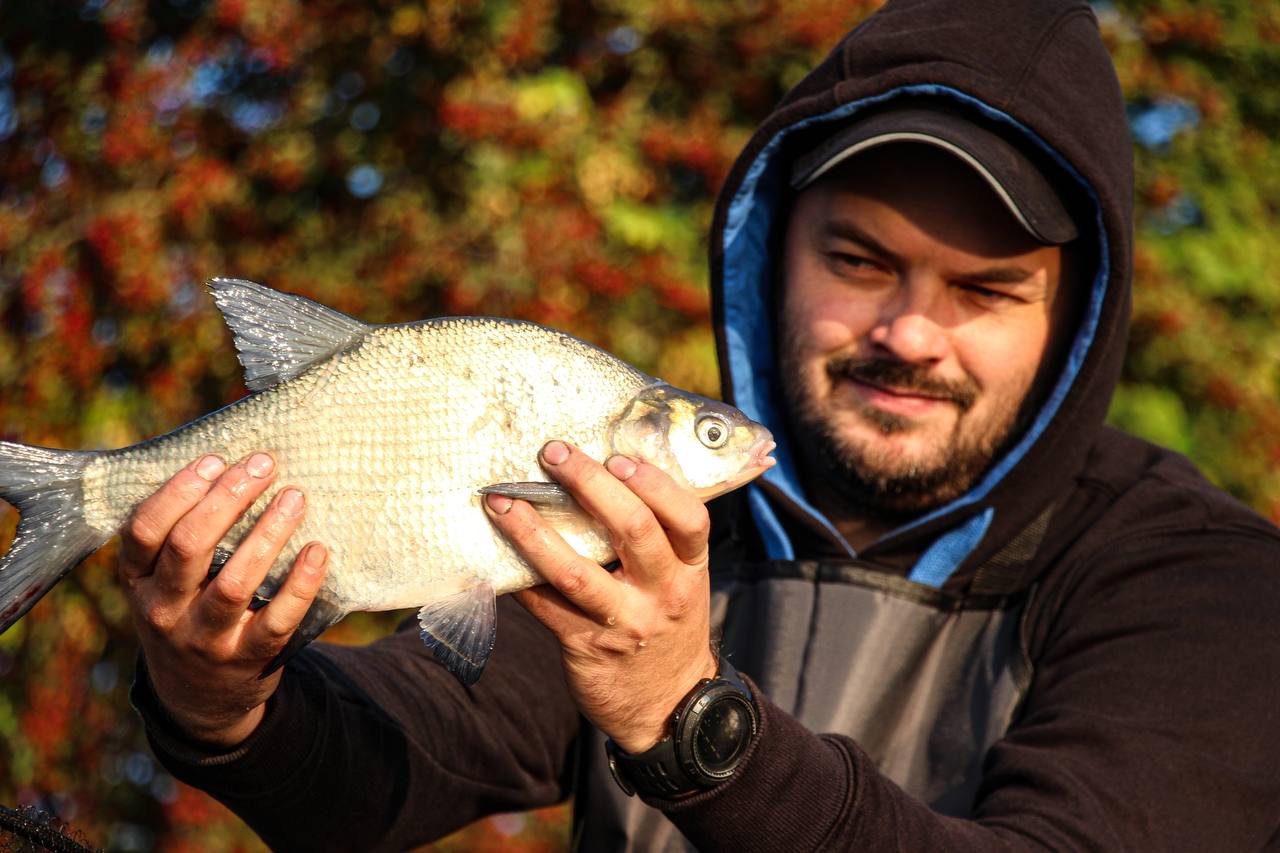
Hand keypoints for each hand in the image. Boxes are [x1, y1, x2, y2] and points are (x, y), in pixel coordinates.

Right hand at [118, 452, 327, 747]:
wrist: (199, 697)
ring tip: (294, 498)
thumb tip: (231, 466)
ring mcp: (206, 638)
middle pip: (190, 547)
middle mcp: (165, 611)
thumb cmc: (187, 611)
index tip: (216, 459)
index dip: (178, 491)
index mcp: (139, 581)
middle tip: (264, 465)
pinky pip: (278, 620)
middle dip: (227, 499)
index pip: (144, 531)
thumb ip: (180, 534)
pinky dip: (301, 584)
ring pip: (235, 583)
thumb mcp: (164, 581)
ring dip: (268, 535)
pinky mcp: (247, 659)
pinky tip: (318, 551)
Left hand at [487, 440, 717, 753]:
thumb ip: (658, 540)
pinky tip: (495, 553)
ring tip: (503, 502)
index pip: (689, 517)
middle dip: (590, 484)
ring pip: (575, 571)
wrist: (670, 707)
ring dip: (534, 532)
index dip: (656, 484)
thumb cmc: (668, 626)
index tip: (619, 459)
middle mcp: (662, 593)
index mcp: (691, 569)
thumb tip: (603, 476)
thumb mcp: (681, 582)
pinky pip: (545, 606)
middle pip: (633, 529)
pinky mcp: (586, 647)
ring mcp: (624, 622)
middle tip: (554, 454)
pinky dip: (519, 579)